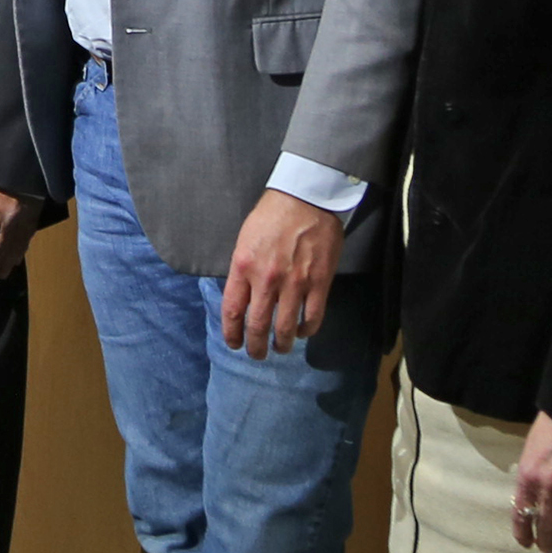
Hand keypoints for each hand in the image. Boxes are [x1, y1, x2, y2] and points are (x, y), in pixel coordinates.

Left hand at [221, 188, 343, 356]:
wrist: (306, 198)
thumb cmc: (272, 215)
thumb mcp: (245, 240)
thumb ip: (243, 271)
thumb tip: (243, 297)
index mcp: (243, 267)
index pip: (232, 312)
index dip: (232, 334)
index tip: (234, 344)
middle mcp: (267, 280)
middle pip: (257, 327)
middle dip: (255, 347)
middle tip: (257, 354)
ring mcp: (295, 283)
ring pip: (285, 329)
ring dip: (281, 345)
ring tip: (280, 348)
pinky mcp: (319, 283)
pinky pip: (312, 318)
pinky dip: (305, 331)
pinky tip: (301, 331)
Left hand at [510, 412, 551, 552]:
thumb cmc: (549, 429)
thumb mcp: (529, 453)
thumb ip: (530, 479)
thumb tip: (531, 502)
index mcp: (529, 476)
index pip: (523, 514)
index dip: (524, 533)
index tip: (527, 543)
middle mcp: (550, 485)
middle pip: (547, 524)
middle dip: (546, 541)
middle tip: (548, 549)